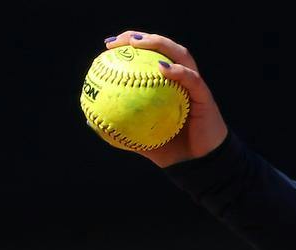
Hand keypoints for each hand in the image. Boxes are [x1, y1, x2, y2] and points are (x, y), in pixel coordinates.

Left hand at [103, 31, 226, 167]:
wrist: (199, 166)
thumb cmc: (172, 151)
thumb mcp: (140, 140)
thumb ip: (119, 128)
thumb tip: (90, 120)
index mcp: (167, 85)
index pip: (149, 57)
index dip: (130, 45)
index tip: (109, 45)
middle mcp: (181, 79)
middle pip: (163, 47)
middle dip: (141, 38)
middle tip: (120, 41)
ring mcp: (195, 85)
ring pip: (180, 54)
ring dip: (160, 44)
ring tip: (139, 43)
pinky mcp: (205, 96)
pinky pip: (192, 79)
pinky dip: (178, 71)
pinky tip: (162, 68)